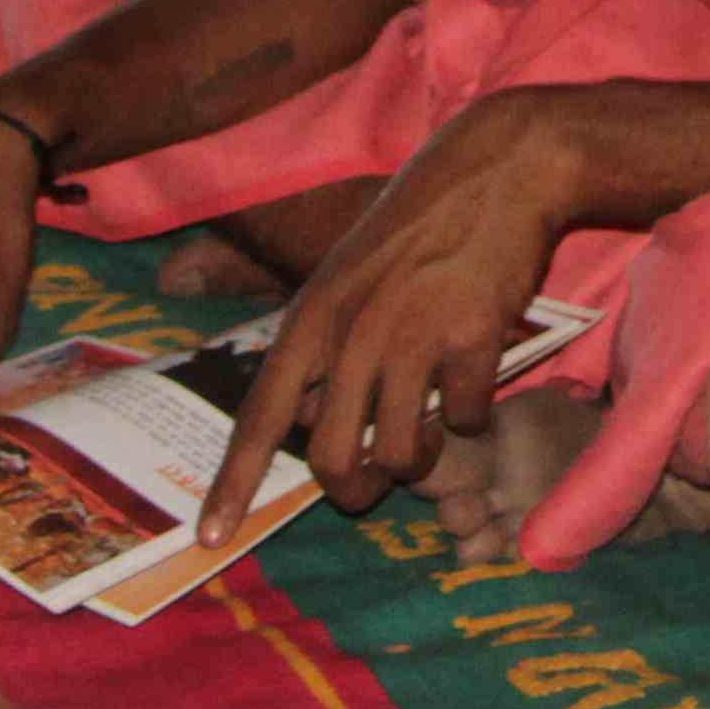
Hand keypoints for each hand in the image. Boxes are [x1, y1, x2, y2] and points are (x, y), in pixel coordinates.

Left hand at [192, 96, 571, 543]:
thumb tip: (305, 421)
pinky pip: (467, 419)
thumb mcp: (348, 275)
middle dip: (357, 491)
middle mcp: (354, 333)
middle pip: (334, 461)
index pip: (259, 417)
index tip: (209, 541)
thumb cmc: (420, 225)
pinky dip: (473, 416)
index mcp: (314, 317)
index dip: (233, 485)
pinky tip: (477, 380)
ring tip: (434, 427)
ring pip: (403, 455)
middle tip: (378, 480)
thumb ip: (324, 345)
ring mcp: (413, 337)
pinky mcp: (472, 341)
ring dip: (421, 460)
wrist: (501, 168)